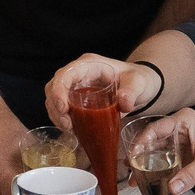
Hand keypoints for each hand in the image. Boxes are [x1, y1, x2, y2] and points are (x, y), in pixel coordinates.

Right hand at [44, 52, 160, 130]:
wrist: (140, 86)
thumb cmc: (137, 79)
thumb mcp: (137, 83)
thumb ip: (131, 91)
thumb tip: (124, 103)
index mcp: (89, 64)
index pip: (65, 74)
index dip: (59, 90)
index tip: (63, 109)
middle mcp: (78, 73)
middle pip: (54, 87)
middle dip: (55, 107)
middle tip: (67, 125)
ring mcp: (75, 85)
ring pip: (54, 98)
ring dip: (57, 115)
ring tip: (70, 129)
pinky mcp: (75, 98)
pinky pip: (62, 108)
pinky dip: (63, 119)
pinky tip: (72, 129)